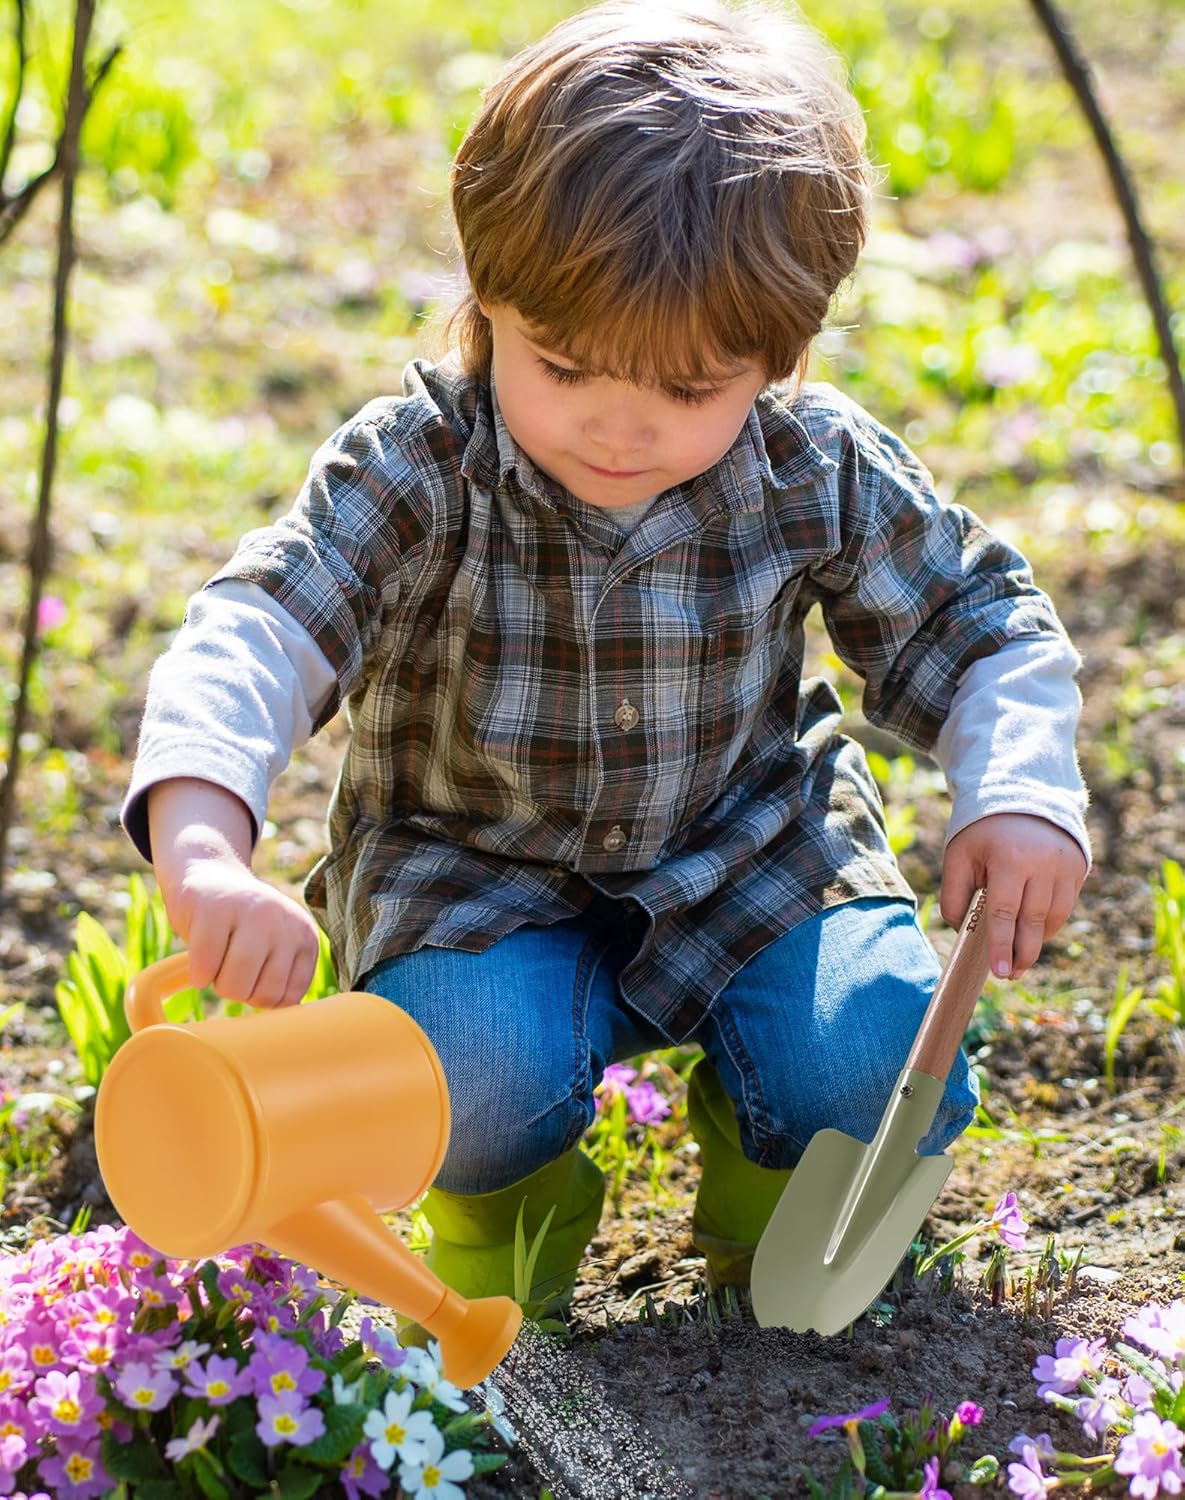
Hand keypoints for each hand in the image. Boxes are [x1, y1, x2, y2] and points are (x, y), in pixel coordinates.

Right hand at [165, 855, 321, 1008]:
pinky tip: (199, 957)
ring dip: (217, 984)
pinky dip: (196, 973)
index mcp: (304, 936)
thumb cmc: (241, 926)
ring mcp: (251, 911)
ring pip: (233, 985)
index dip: (264, 1001)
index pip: (290, 999)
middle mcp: (283, 921)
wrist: (209, 874)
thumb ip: (283, 980)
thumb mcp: (275, 946)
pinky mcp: (214, 908)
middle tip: (231, 967)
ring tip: (218, 960)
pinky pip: (203, 966)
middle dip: (239, 993)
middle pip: (261, 995)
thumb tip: (281, 1033)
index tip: (253, 979)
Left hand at [941, 813, 1086, 979]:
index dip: (1002, 945)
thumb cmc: (982, 831)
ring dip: (1036, 941)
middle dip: (1021, 953)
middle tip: (1009, 975)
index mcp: (1010, 858)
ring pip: (1053, 917)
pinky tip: (1033, 932)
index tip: (999, 972)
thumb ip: (954, 894)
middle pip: (1033, 921)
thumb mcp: (958, 855)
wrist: (1022, 794)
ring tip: (1019, 959)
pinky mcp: (1079, 867)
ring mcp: (1065, 866)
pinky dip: (1049, 923)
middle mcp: (1044, 863)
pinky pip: (1064, 906)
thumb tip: (960, 931)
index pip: (1005, 912)